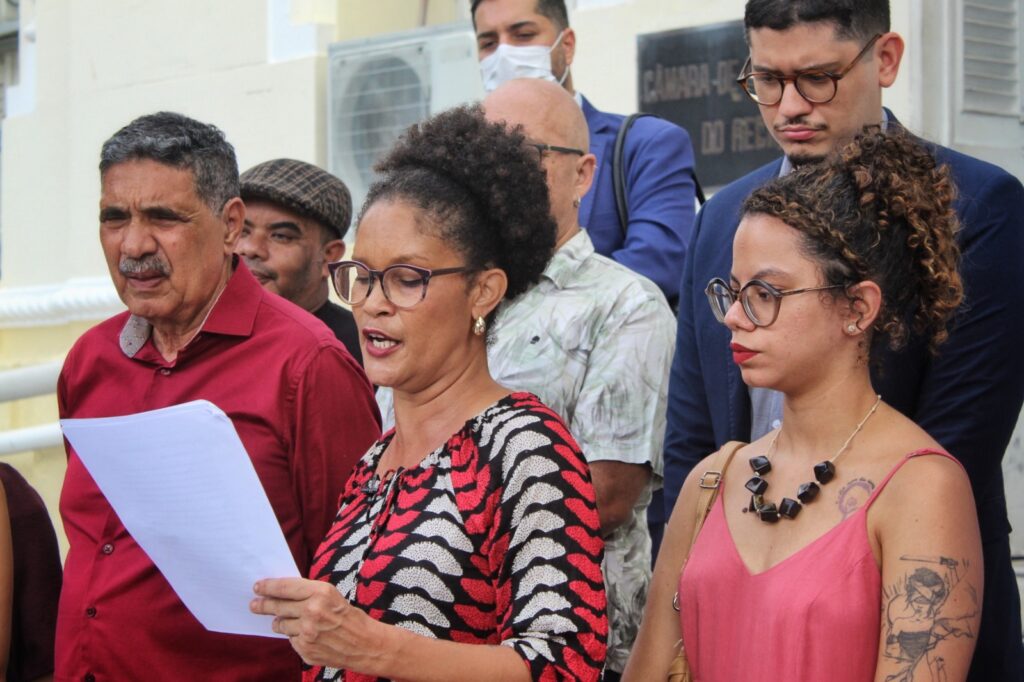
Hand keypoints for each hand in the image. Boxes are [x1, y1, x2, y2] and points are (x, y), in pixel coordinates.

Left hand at [250, 577, 389, 671]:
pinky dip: (294, 636)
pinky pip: (291, 639)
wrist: (365, 644)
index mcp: (321, 593)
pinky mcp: (306, 649)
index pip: (286, 587)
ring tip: (280, 620)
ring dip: (279, 622)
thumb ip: (307, 594)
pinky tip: (305, 634)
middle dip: (263, 605)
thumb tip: (280, 593)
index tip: (258, 586)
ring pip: (281, 624)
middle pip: (278, 606)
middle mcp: (313, 612)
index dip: (268, 587)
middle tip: (254, 604)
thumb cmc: (349, 617)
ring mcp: (308, 633)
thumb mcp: (332, 596)